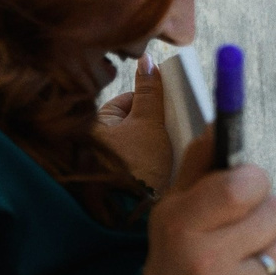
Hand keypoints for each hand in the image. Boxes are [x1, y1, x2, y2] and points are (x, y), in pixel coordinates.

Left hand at [95, 59, 173, 191]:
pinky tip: (169, 172)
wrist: (130, 214)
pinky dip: (158, 165)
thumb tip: (148, 60)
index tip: (177, 109)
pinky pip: (145, 163)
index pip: (133, 101)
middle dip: (161, 126)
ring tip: (176, 155)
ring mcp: (111, 161)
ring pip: (145, 143)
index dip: (158, 105)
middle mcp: (99, 140)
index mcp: (96, 121)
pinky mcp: (123, 181)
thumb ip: (151, 93)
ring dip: (162, 147)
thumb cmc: (134, 169)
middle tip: (179, 133)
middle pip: (140, 122)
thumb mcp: (148, 126)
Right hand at [144, 132, 275, 274]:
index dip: (254, 181)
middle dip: (267, 218)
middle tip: (242, 236)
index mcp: (182, 226)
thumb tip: (222, 123)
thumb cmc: (181, 255)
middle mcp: (207, 262)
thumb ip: (201, 164)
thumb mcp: (176, 207)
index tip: (248, 189)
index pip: (241, 187)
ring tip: (248, 265)